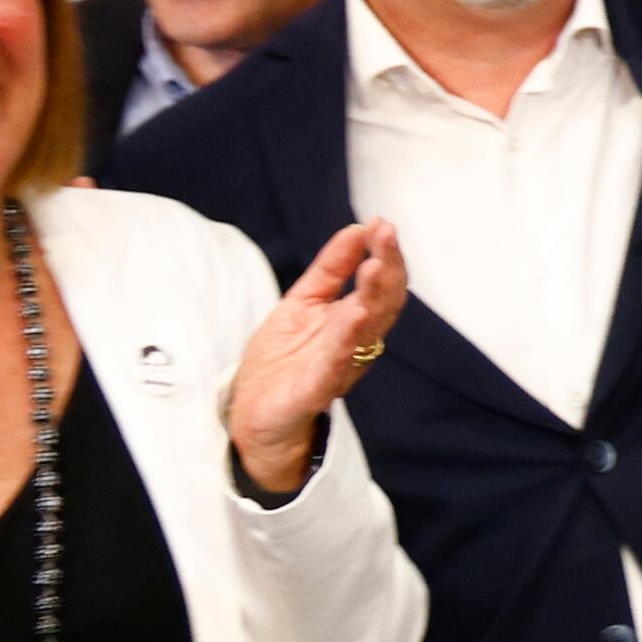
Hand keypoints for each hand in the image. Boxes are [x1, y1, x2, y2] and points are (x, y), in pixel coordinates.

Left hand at [226, 221, 410, 495]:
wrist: (254, 417)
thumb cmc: (281, 363)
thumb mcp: (301, 303)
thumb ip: (330, 269)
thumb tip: (357, 229)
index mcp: (352, 321)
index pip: (380, 284)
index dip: (385, 255)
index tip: (382, 224)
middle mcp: (354, 343)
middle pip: (383, 303)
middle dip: (387, 267)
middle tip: (387, 235)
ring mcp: (338, 367)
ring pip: (366, 330)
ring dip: (373, 296)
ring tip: (374, 266)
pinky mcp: (315, 390)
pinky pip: (335, 364)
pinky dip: (347, 339)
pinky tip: (355, 315)